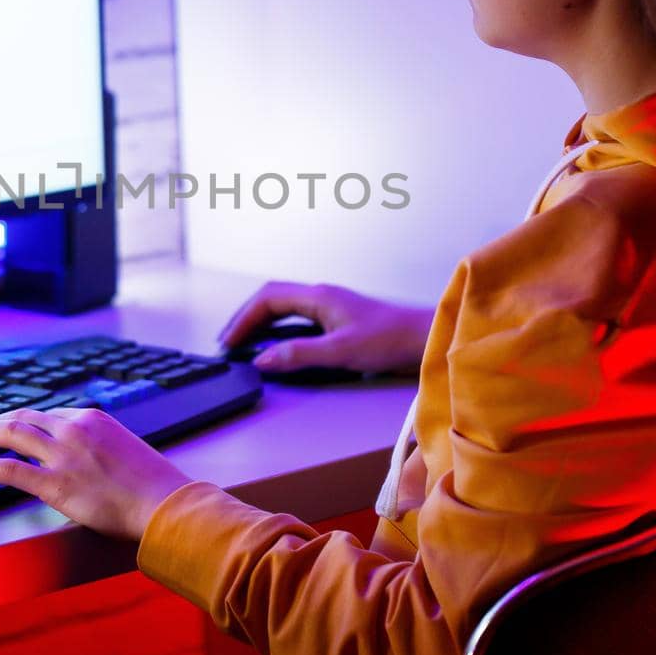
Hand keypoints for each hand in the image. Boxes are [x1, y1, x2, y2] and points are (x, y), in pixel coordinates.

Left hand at [0, 407, 192, 540]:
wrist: (162, 503)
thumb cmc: (152, 484)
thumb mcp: (125, 449)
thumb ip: (99, 446)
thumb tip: (85, 459)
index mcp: (92, 418)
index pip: (49, 415)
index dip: (25, 422)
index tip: (11, 427)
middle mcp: (73, 429)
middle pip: (24, 418)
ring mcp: (62, 455)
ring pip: (11, 434)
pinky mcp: (54, 483)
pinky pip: (8, 469)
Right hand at [217, 281, 431, 375]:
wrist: (426, 337)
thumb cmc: (391, 339)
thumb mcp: (341, 351)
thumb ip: (300, 354)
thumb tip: (263, 358)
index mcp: (318, 296)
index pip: (267, 299)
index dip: (243, 319)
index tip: (228, 341)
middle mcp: (322, 295)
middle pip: (272, 299)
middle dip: (246, 319)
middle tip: (229, 343)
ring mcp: (331, 306)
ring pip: (285, 307)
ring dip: (262, 323)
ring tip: (245, 343)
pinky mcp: (339, 318)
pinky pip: (298, 317)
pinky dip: (280, 329)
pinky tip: (278, 345)